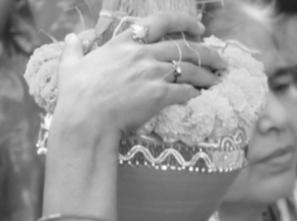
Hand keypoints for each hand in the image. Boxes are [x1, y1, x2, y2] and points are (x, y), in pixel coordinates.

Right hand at [50, 12, 225, 141]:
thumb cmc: (77, 93)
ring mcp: (152, 74)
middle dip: (207, 53)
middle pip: (184, 47)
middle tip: (220, 60)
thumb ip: (75, 49)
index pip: (160, 23)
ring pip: (190, 69)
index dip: (184, 22)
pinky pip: (186, 92)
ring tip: (219, 79)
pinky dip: (196, 93)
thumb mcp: (71, 63)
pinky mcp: (159, 96)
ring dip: (208, 74)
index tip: (199, 28)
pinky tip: (202, 96)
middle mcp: (142, 54)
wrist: (87, 117)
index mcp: (124, 42)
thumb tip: (72, 39)